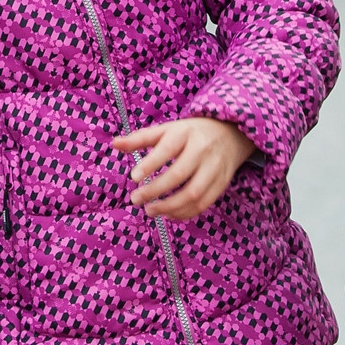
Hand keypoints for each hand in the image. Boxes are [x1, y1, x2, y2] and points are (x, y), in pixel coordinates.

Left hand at [110, 117, 253, 219]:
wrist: (230, 134)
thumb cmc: (190, 133)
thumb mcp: (167, 130)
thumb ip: (140, 138)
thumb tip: (114, 144)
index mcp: (185, 133)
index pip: (167, 149)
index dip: (150, 164)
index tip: (133, 177)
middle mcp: (202, 149)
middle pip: (179, 174)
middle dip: (155, 190)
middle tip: (135, 200)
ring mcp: (214, 168)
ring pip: (193, 193)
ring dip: (170, 207)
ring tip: (149, 210)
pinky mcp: (222, 183)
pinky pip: (204, 203)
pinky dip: (185, 213)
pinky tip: (168, 214)